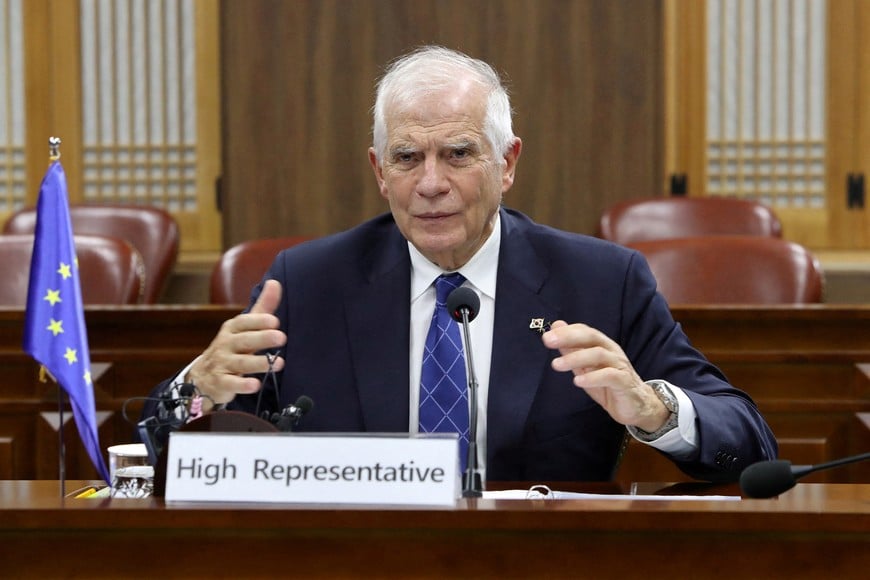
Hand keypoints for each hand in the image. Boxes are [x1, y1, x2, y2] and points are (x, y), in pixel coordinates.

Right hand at [186, 279, 286, 410]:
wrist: (203, 376)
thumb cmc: (231, 347)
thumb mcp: (244, 327)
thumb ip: (262, 308)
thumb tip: (274, 282)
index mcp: (232, 329)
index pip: (244, 322)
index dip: (258, 321)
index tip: (275, 321)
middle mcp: (226, 344)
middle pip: (244, 340)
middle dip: (262, 338)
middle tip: (281, 337)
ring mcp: (222, 364)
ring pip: (241, 363)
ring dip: (259, 363)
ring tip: (279, 363)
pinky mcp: (221, 383)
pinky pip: (231, 384)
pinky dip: (242, 385)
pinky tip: (255, 385)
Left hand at [541, 320, 668, 431]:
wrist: (636, 405)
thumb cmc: (608, 384)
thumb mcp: (585, 367)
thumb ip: (571, 349)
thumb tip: (555, 327)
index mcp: (602, 345)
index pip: (584, 331)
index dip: (566, 331)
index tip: (547, 335)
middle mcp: (611, 351)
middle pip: (591, 337)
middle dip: (568, 337)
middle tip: (548, 341)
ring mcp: (619, 365)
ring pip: (598, 355)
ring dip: (575, 358)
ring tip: (556, 364)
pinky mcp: (624, 382)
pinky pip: (609, 376)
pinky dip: (592, 377)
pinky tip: (577, 381)